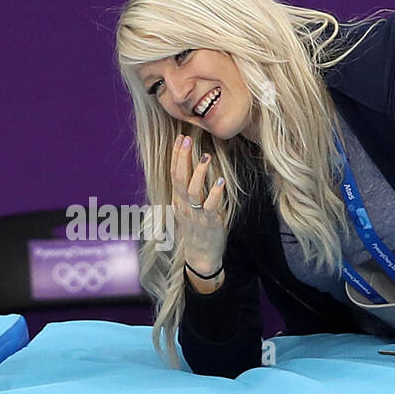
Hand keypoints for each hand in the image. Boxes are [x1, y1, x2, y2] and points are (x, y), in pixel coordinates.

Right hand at [170, 135, 227, 289]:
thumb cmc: (197, 229)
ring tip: (205, 155)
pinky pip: (210, 206)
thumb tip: (192, 167)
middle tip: (186, 139)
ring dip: (199, 172)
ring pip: (192, 190)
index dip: (176, 155)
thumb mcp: (188, 207)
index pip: (173, 173)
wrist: (201, 256)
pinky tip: (220, 181)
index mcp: (178, 200)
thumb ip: (188, 189)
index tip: (180, 138)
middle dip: (182, 158)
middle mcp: (183, 205)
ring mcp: (195, 214)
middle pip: (179, 178)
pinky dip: (214, 193)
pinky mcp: (209, 222)